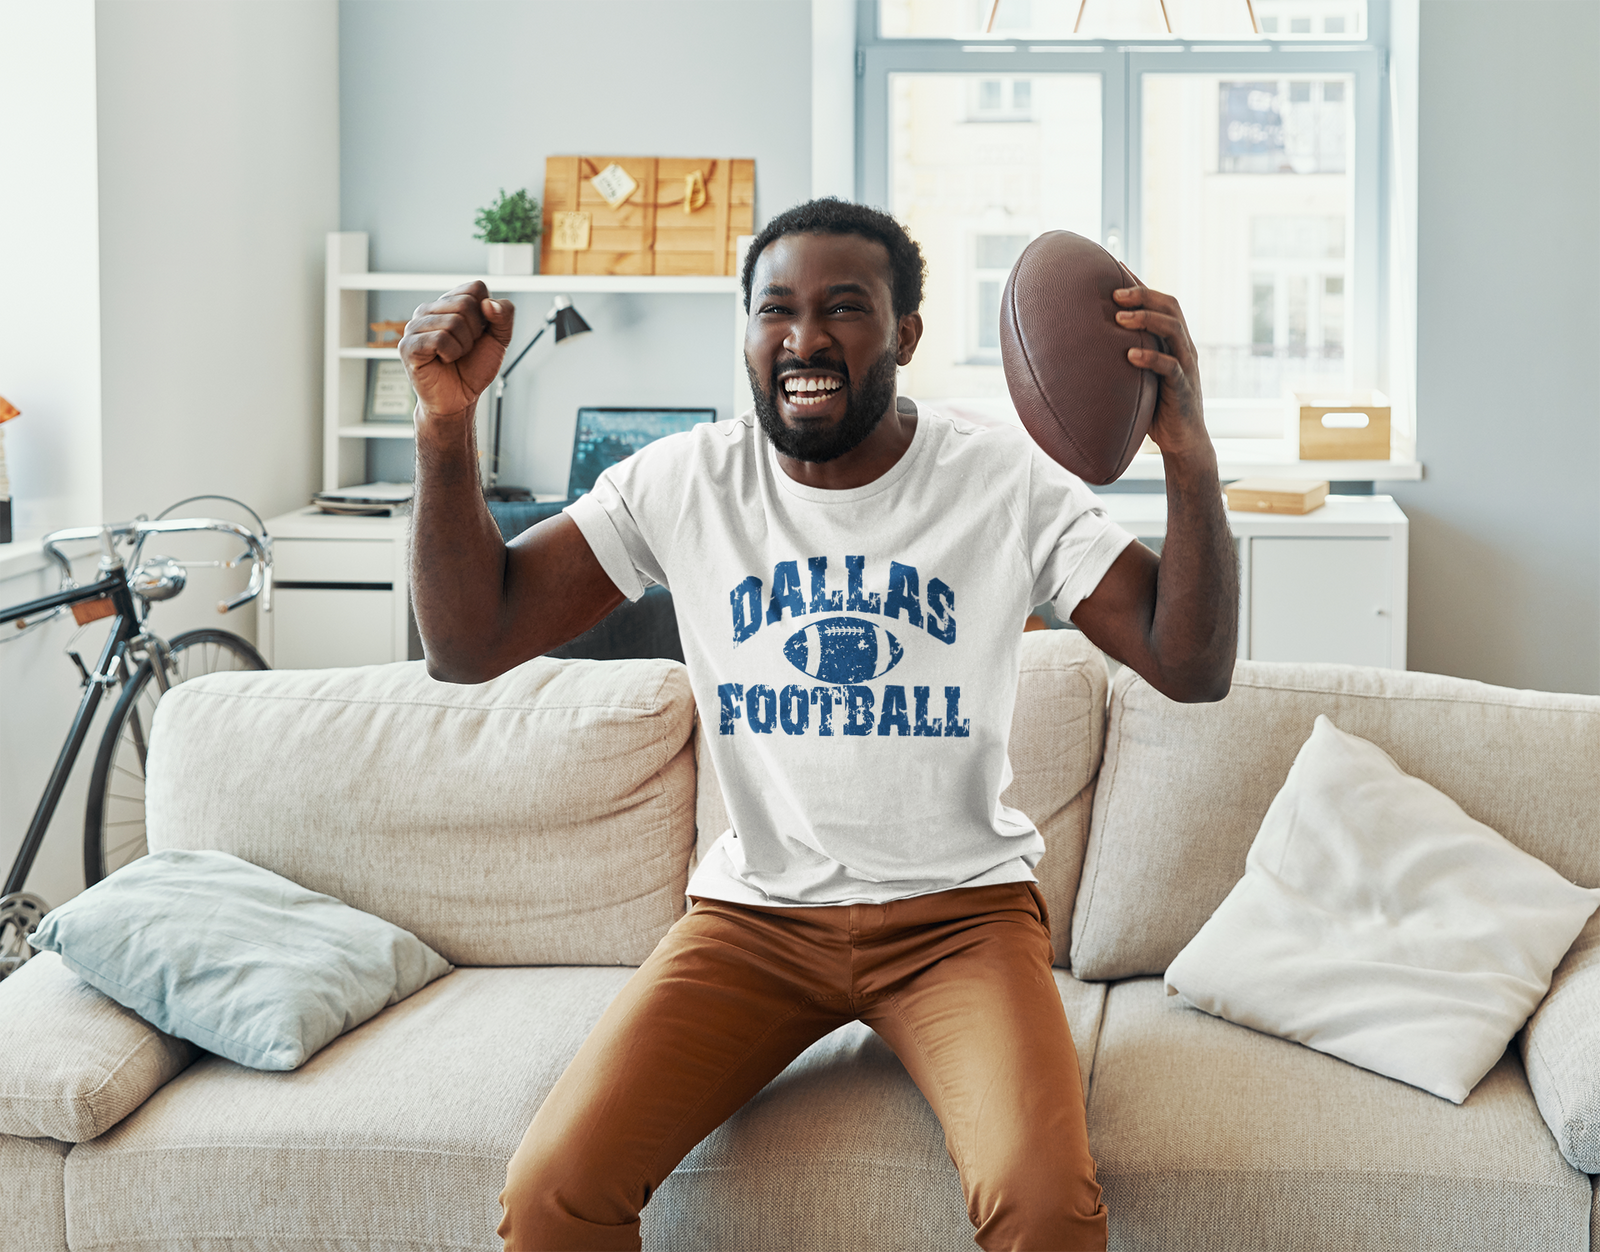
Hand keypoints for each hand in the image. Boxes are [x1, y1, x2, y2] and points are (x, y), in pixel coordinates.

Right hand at [399, 281, 514, 419]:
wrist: (460, 398)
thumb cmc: (473, 368)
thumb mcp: (499, 340)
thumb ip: (504, 316)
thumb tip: (489, 303)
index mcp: (448, 303)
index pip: (476, 288)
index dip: (487, 314)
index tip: (478, 333)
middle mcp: (429, 309)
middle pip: (466, 304)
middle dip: (475, 332)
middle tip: (465, 348)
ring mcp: (415, 326)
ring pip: (453, 322)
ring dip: (463, 346)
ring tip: (453, 355)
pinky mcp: (408, 345)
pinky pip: (440, 339)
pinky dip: (451, 353)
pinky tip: (443, 360)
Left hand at [1112, 282, 1209, 460]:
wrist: (1182, 440)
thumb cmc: (1155, 406)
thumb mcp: (1138, 374)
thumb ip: (1124, 355)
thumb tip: (1085, 344)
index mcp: (1172, 340)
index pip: (1159, 302)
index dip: (1139, 284)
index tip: (1114, 268)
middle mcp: (1183, 346)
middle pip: (1170, 307)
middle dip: (1143, 295)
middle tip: (1114, 294)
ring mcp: (1185, 365)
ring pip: (1174, 330)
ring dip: (1146, 320)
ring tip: (1119, 319)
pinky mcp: (1183, 388)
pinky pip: (1171, 367)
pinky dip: (1151, 359)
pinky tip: (1130, 355)